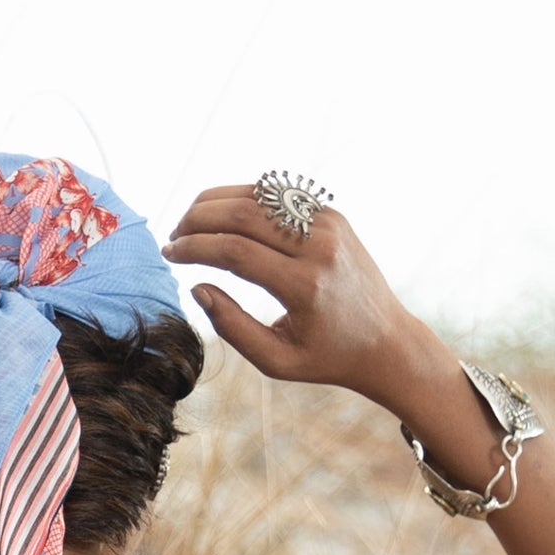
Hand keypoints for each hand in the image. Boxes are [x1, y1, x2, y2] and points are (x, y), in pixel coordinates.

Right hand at [166, 186, 431, 418]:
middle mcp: (319, 246)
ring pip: (259, 194)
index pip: (235, 251)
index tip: (170, 255)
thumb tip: (197, 287)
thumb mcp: (276, 360)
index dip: (195, 248)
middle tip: (174, 236)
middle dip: (199, 219)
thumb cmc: (326, 357)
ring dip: (217, 203)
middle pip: (243, 214)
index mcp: (305, 286)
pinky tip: (222, 217)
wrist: (385, 340)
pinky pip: (278, 195)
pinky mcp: (331, 214)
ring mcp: (328, 223)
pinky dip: (244, 199)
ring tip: (191, 224)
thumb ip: (232, 327)